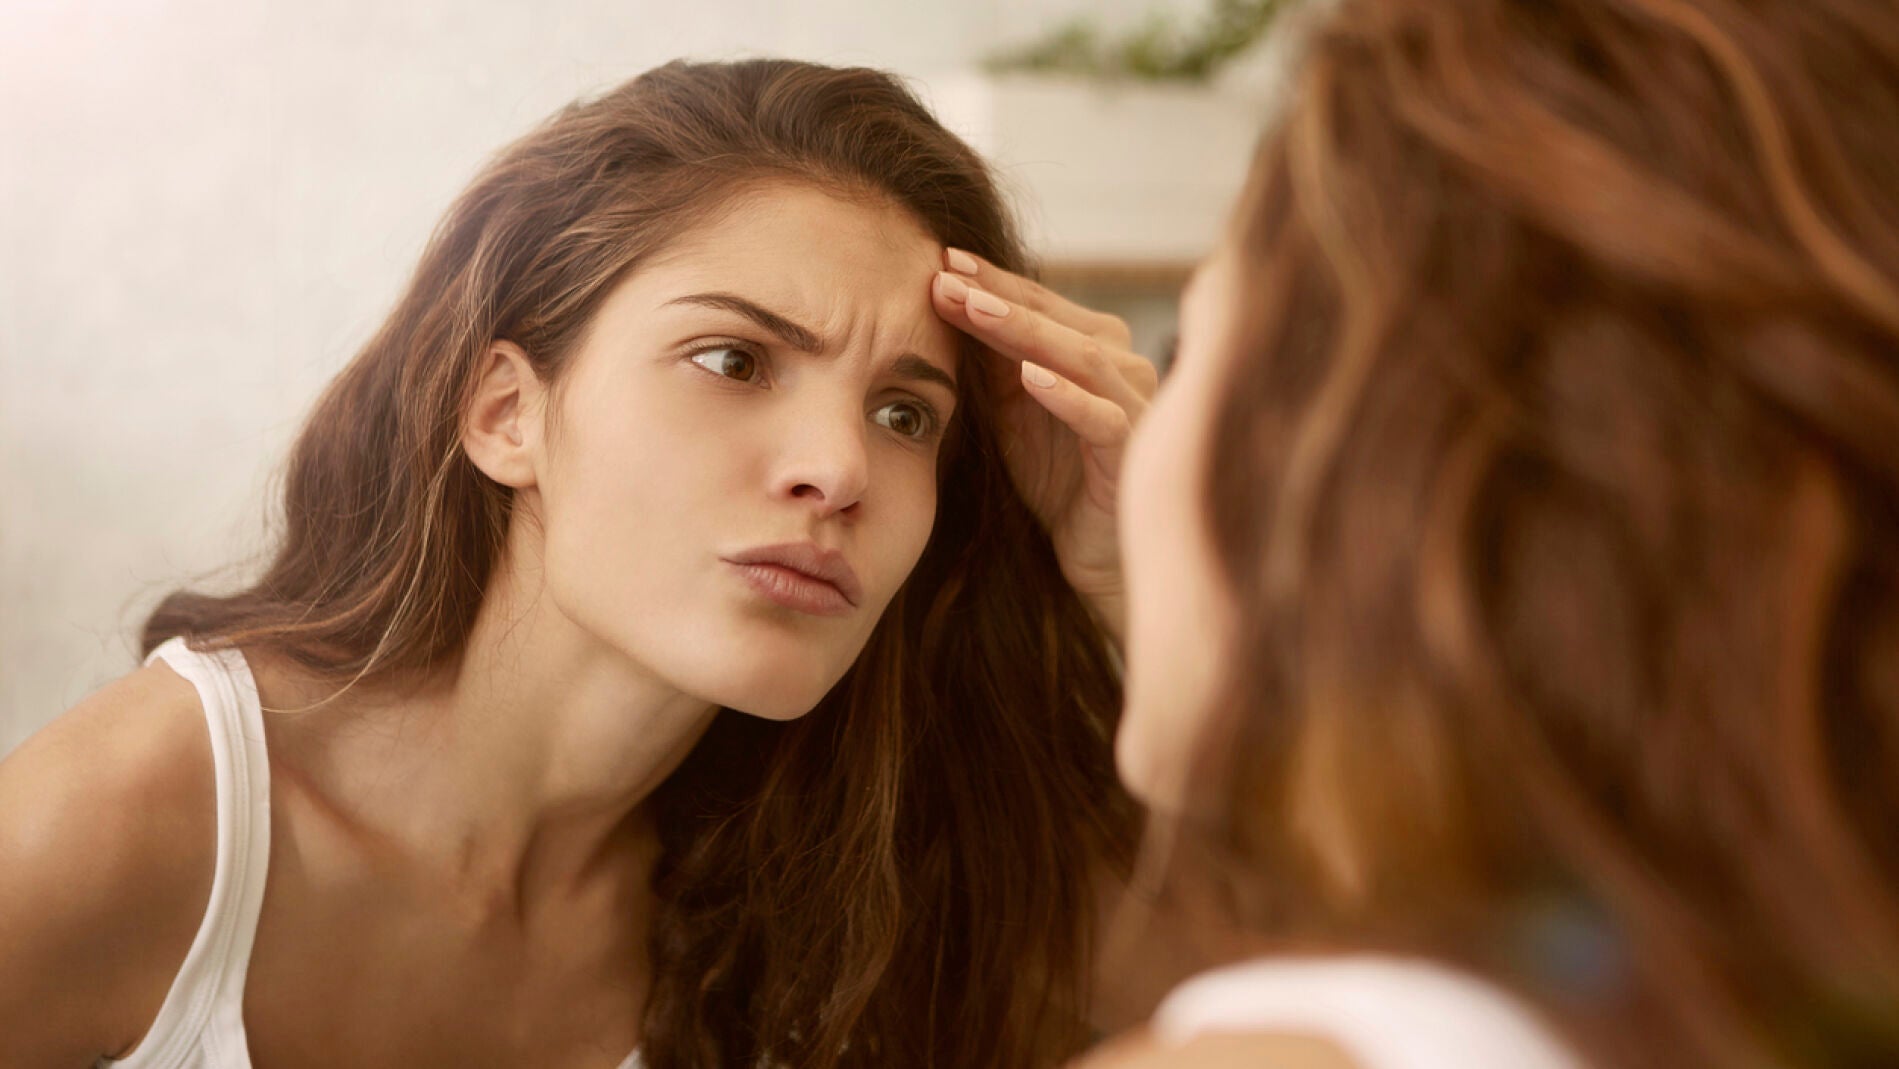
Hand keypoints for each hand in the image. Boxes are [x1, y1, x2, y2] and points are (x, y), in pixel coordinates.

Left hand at [931, 249, 1160, 645]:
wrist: (1094, 552)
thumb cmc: (1057, 478)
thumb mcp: (1013, 412)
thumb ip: (993, 362)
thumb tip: (948, 300)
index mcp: (1095, 349)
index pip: (1039, 303)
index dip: (992, 281)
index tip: (940, 259)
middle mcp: (1123, 366)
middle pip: (1057, 320)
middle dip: (999, 297)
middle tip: (946, 276)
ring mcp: (1134, 405)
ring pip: (1080, 357)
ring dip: (1025, 332)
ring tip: (977, 311)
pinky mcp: (1134, 451)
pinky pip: (1102, 416)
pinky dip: (1066, 395)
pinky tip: (1030, 378)